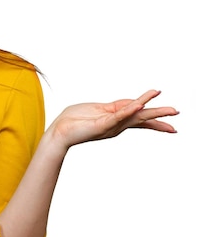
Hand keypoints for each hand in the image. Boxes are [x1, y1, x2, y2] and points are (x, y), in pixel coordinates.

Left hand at [48, 89, 177, 150]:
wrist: (58, 133)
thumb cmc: (73, 121)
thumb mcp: (97, 109)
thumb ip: (114, 107)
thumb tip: (131, 104)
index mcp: (115, 119)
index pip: (138, 114)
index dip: (153, 112)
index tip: (171, 114)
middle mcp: (116, 124)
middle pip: (142, 118)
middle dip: (160, 116)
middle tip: (177, 113)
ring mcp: (110, 125)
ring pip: (134, 116)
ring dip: (151, 111)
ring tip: (168, 109)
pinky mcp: (101, 124)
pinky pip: (118, 116)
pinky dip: (129, 110)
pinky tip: (139, 105)